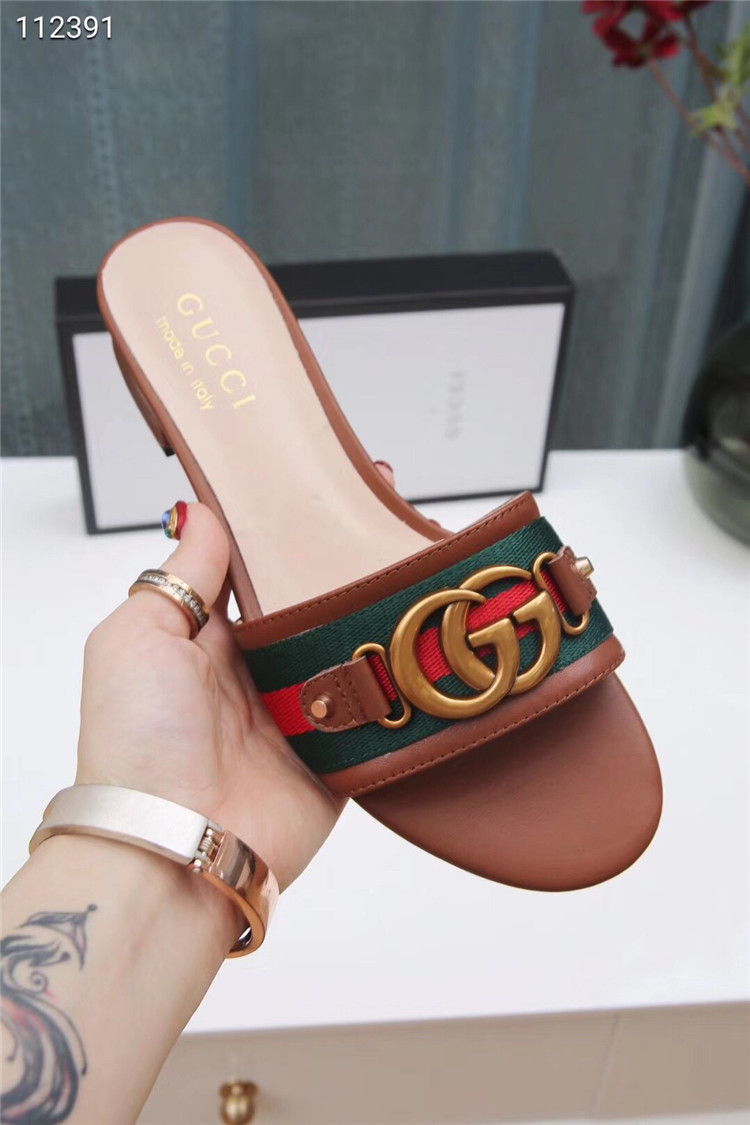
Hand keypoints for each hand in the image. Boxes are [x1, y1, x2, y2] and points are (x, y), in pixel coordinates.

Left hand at [76, 463, 396, 893]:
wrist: (176, 846)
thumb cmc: (137, 742)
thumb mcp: (138, 635)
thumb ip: (181, 575)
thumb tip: (200, 509)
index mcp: (211, 636)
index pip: (261, 563)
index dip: (292, 523)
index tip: (326, 479)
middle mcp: (261, 669)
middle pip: (317, 598)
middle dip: (351, 557)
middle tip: (392, 509)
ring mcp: (307, 711)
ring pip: (357, 643)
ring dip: (387, 608)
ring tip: (425, 555)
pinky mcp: (343, 754)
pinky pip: (383, 705)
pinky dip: (405, 675)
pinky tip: (436, 633)